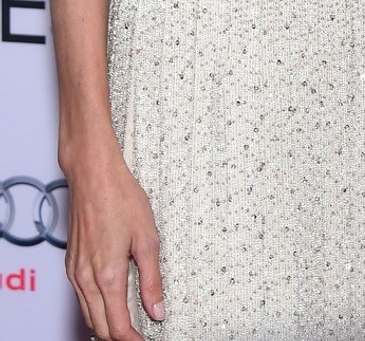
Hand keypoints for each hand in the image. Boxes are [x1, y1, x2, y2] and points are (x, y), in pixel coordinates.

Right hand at [65, 157, 163, 340]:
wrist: (93, 176)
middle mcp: (86, 278)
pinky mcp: (71, 264)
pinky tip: (109, 304)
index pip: (117, 326)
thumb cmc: (121, 198)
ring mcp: (75, 272)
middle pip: (99, 327)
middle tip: (139, 336)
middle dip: (118, 337)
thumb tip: (158, 309)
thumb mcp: (147, 238)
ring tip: (128, 326)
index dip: (132, 340)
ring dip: (105, 325)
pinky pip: (81, 298)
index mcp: (107, 275)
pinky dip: (95, 309)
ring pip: (88, 315)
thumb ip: (152, 279)